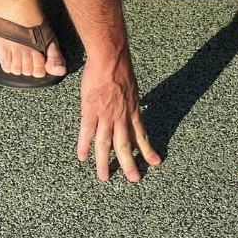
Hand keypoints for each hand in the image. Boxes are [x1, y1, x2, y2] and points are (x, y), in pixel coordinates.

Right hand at [76, 54, 160, 181]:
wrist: (109, 58)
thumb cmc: (121, 69)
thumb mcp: (132, 89)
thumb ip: (130, 103)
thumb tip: (130, 109)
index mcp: (133, 111)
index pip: (141, 135)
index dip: (147, 150)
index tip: (154, 163)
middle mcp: (121, 117)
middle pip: (125, 146)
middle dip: (129, 164)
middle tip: (133, 179)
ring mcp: (105, 115)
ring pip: (106, 145)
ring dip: (105, 162)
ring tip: (104, 177)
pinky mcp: (90, 111)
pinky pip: (87, 132)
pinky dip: (84, 146)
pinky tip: (82, 157)